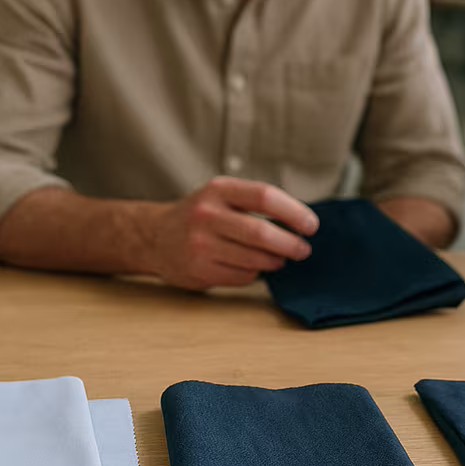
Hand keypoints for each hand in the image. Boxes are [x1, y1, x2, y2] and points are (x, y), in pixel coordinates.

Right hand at [144, 177, 318, 290]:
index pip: (265, 196)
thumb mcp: (221, 196)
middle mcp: (207, 215)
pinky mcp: (199, 270)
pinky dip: (254, 272)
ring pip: (254, 259)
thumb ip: (255, 203)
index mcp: (218, 189)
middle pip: (262, 232)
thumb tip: (300, 222)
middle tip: (303, 249)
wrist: (154, 236)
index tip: (311, 225)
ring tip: (280, 258)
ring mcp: (200, 244)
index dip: (294, 212)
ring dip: (275, 261)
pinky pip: (242, 276)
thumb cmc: (201, 216)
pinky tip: (252, 266)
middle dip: (291, 244)